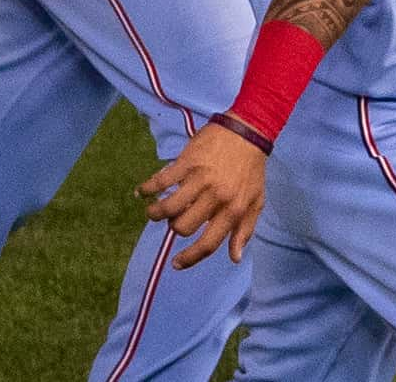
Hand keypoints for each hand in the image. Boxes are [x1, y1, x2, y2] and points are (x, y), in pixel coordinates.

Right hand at [136, 121, 268, 269]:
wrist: (247, 132)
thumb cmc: (252, 170)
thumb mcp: (255, 202)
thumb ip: (244, 231)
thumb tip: (235, 258)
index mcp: (233, 210)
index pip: (208, 243)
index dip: (190, 258)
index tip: (176, 264)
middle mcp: (215, 197)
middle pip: (183, 226)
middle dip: (173, 228)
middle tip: (172, 222)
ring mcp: (199, 179)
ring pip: (169, 206)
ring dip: (155, 213)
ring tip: (152, 212)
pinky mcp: (186, 161)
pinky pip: (161, 180)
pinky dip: (147, 188)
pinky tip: (140, 192)